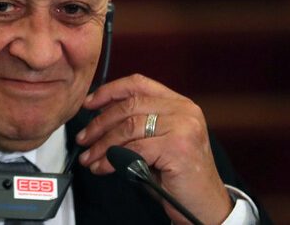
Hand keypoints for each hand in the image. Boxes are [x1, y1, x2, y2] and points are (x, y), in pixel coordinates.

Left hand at [76, 74, 231, 224]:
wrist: (205, 204)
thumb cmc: (179, 175)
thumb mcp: (158, 141)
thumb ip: (138, 123)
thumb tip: (99, 115)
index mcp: (179, 104)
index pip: (139, 84)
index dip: (110, 91)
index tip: (89, 103)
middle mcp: (184, 111)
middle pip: (129, 105)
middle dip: (100, 123)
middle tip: (84, 139)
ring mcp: (183, 127)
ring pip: (128, 127)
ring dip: (102, 144)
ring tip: (90, 158)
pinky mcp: (177, 148)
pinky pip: (133, 150)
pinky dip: (112, 160)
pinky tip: (104, 168)